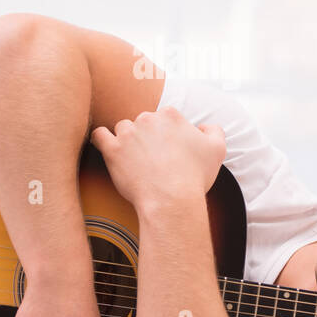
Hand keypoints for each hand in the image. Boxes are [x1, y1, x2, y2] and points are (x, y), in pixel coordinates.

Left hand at [90, 107, 225, 212]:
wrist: (172, 200)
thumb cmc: (194, 177)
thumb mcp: (217, 149)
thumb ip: (213, 130)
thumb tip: (203, 127)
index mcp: (171, 115)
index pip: (164, 117)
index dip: (166, 133)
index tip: (168, 149)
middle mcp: (148, 118)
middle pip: (143, 122)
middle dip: (147, 136)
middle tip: (153, 158)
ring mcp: (128, 133)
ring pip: (122, 128)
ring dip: (127, 140)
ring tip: (134, 159)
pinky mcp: (113, 150)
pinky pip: (99, 135)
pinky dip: (101, 139)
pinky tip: (107, 147)